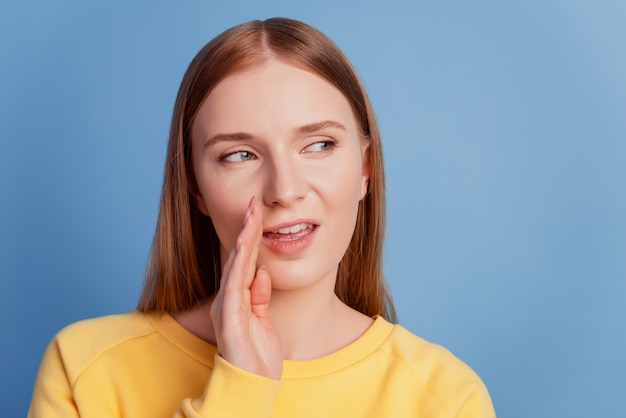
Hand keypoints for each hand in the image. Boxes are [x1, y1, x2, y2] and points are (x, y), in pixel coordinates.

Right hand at [209, 196, 282, 378]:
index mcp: (238, 298)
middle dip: (246, 229)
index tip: (257, 213)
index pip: (246, 261)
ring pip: (236, 266)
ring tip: (250, 216)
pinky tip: (243, 246)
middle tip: (253, 203)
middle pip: (239, 258)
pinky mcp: (230, 317)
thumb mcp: (264, 320)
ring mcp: (227, 306)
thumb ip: (261, 295)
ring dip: (243, 239)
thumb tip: (263, 271)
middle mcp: (229, 298)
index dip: (251, 237)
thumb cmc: (257, 356)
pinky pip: (235, 285)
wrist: (251, 384)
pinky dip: (239, 264)